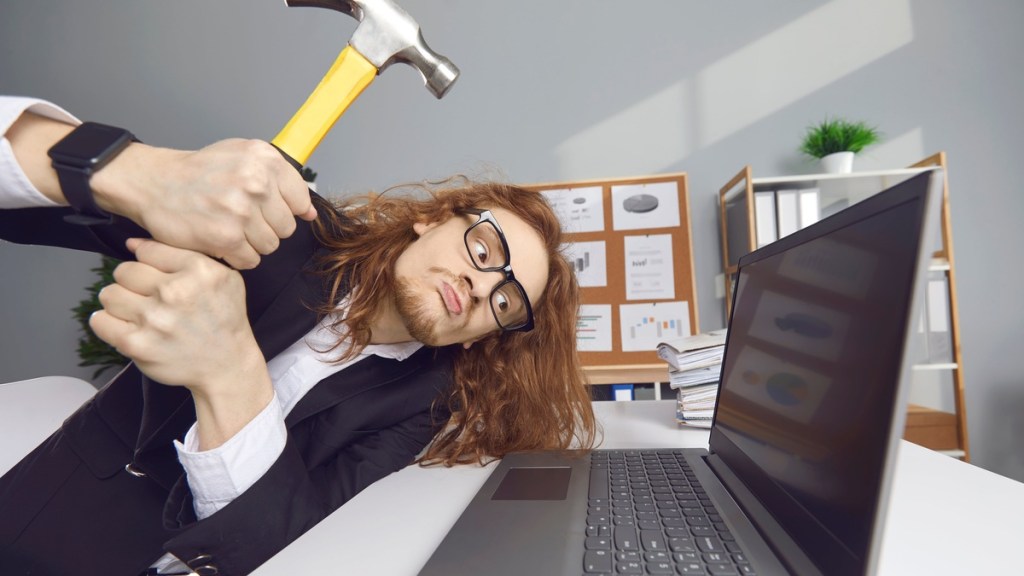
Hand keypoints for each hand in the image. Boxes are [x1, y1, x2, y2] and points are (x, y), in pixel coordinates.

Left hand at [90, 238, 272, 447]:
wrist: (227, 364)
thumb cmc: (223, 318)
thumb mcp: (221, 277)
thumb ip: (182, 255)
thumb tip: (133, 243)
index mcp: (199, 270)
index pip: (148, 250)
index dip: (149, 264)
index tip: (158, 278)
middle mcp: (176, 292)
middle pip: (124, 270)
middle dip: (132, 283)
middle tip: (148, 298)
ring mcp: (154, 319)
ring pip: (109, 293)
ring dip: (120, 303)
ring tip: (137, 313)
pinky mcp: (137, 344)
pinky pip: (100, 321)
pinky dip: (107, 323)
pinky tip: (125, 327)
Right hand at [93, 138, 316, 268]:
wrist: (156, 183)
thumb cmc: (201, 172)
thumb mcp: (243, 157)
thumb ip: (280, 179)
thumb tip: (310, 212)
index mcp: (265, 159)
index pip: (300, 200)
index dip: (286, 210)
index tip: (267, 210)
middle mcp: (256, 182)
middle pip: (286, 228)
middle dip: (266, 228)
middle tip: (241, 219)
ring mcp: (241, 210)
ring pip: (270, 246)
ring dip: (251, 244)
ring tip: (230, 228)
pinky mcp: (226, 237)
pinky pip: (250, 260)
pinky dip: (236, 256)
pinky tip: (221, 240)